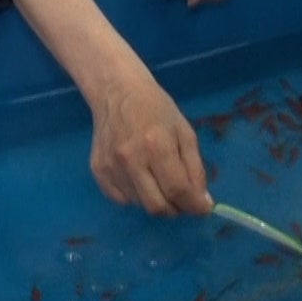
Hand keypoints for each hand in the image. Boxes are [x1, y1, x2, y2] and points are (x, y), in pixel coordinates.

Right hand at [89, 69, 212, 216]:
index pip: (177, 190)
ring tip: (157, 177)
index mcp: (157, 145)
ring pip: (140, 204)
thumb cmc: (156, 108)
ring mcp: (111, 167)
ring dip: (155, 199)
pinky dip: (135, 196)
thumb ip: (195, 168)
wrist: (117, 92)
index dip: (194, 205)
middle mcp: (131, 159)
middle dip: (175, 208)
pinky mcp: (98, 171)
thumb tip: (201, 202)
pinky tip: (139, 176)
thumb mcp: (185, 131)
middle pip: (157, 206)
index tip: (203, 208)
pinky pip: (121, 200)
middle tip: (181, 197)